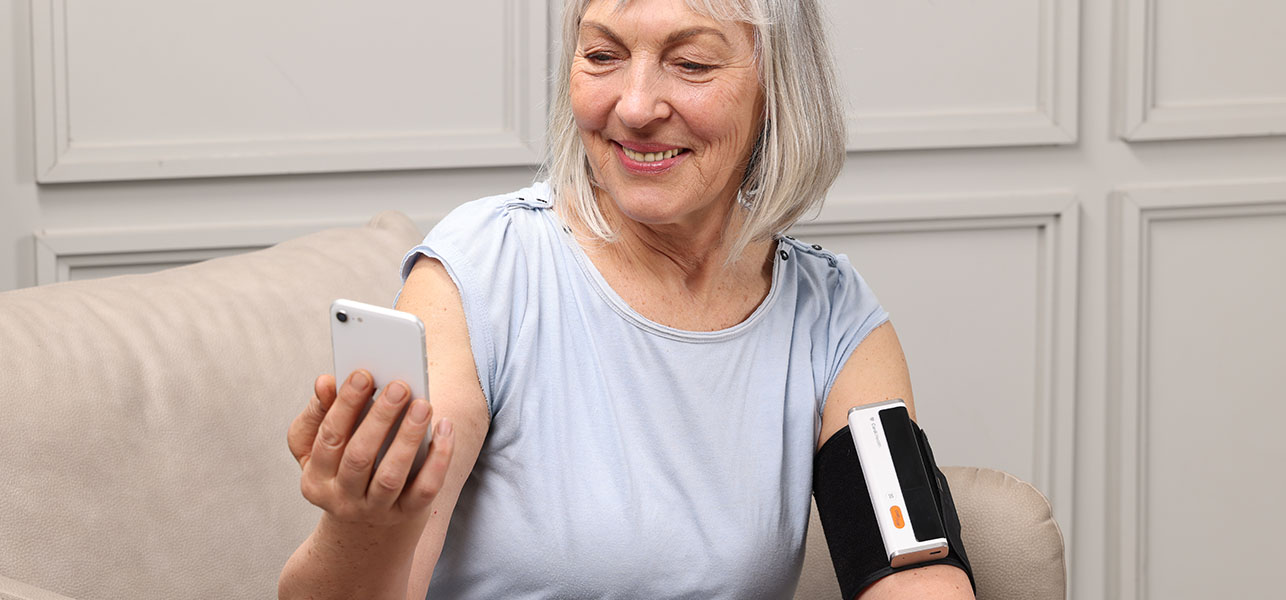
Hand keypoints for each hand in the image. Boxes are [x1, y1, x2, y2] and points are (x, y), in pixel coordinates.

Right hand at [287, 370, 454, 527]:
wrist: (365, 525)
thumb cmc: (344, 469)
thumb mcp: (321, 448)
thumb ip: (321, 413)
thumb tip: (325, 382)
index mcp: (316, 478)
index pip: (329, 438)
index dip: (344, 405)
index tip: (364, 374)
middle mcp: (342, 498)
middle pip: (359, 457)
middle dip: (380, 418)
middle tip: (400, 386)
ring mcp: (375, 510)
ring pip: (391, 476)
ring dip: (408, 437)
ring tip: (423, 405)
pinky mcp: (406, 514)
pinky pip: (425, 489)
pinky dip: (438, 459)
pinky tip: (445, 428)